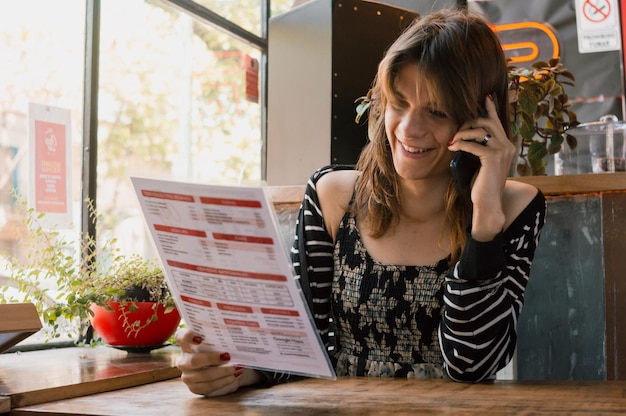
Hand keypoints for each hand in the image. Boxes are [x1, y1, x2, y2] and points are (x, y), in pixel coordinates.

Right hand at [175, 329, 261, 396]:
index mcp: (186, 343)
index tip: (200, 338)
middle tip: (227, 356)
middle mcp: (183, 359)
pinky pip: (208, 387)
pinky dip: (223, 381)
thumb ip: (218, 336)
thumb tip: (233, 334)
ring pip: (203, 375)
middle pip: (194, 360)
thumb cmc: (217, 348)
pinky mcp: (194, 387)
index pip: (180, 337)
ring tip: (237, 367)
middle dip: (212, 359)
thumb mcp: (216, 340)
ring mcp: (187, 375)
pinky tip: (233, 377)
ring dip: (223, 372)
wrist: (218, 366)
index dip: (188, 337)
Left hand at [447, 94, 515, 239]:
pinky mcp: (493, 158)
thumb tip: (467, 136)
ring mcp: (502, 150)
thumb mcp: (483, 163)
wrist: (489, 203)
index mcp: (506, 145)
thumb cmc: (483, 184)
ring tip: (452, 141)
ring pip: (479, 130)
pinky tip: (452, 147)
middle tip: (456, 132)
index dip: (491, 108)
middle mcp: (507, 145)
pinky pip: (473, 144)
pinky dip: (460, 144)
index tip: (486, 97)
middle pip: (487, 121)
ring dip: (461, 134)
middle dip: (469, 122)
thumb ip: (481, 148)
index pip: (498, 121)